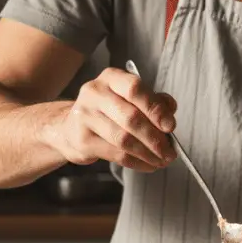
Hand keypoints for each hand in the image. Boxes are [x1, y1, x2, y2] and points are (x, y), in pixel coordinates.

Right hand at [50, 67, 177, 172]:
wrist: (71, 127)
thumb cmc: (109, 111)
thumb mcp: (131, 99)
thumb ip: (154, 101)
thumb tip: (170, 112)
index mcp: (111, 78)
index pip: (135, 89)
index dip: (155, 109)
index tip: (170, 126)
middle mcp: (95, 93)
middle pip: (131, 118)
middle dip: (155, 138)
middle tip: (170, 151)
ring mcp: (85, 116)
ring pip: (124, 139)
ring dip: (148, 153)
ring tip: (162, 160)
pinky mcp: (82, 140)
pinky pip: (116, 154)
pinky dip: (137, 162)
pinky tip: (148, 165)